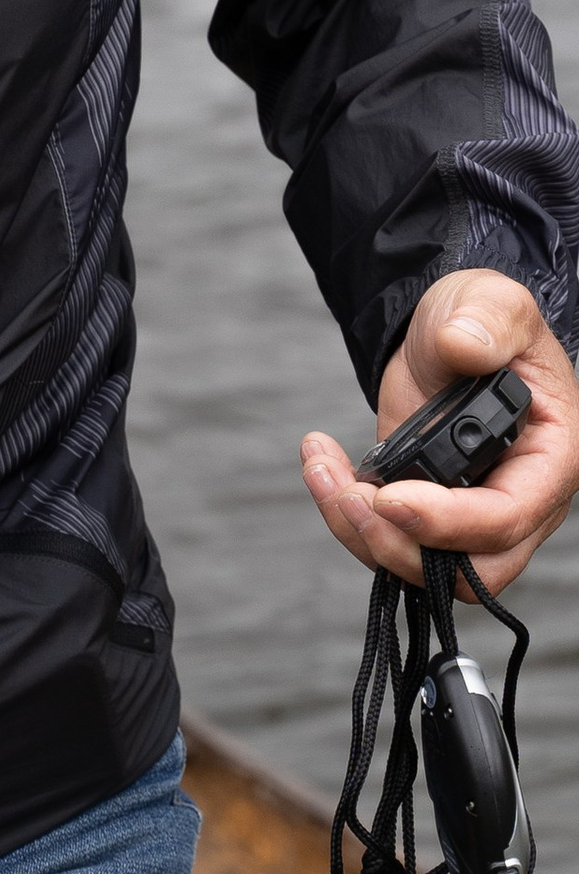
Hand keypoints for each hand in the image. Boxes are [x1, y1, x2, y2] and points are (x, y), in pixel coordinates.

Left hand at [302, 272, 578, 593]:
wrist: (446, 329)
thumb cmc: (481, 319)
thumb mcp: (493, 302)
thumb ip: (487, 320)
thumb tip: (463, 346)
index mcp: (551, 458)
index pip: (508, 518)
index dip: (449, 521)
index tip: (390, 496)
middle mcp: (518, 499)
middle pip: (472, 571)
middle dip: (402, 547)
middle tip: (353, 499)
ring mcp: (471, 513)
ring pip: (425, 567)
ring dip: (361, 533)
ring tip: (323, 472)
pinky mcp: (426, 509)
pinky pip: (391, 541)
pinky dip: (347, 516)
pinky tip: (322, 465)